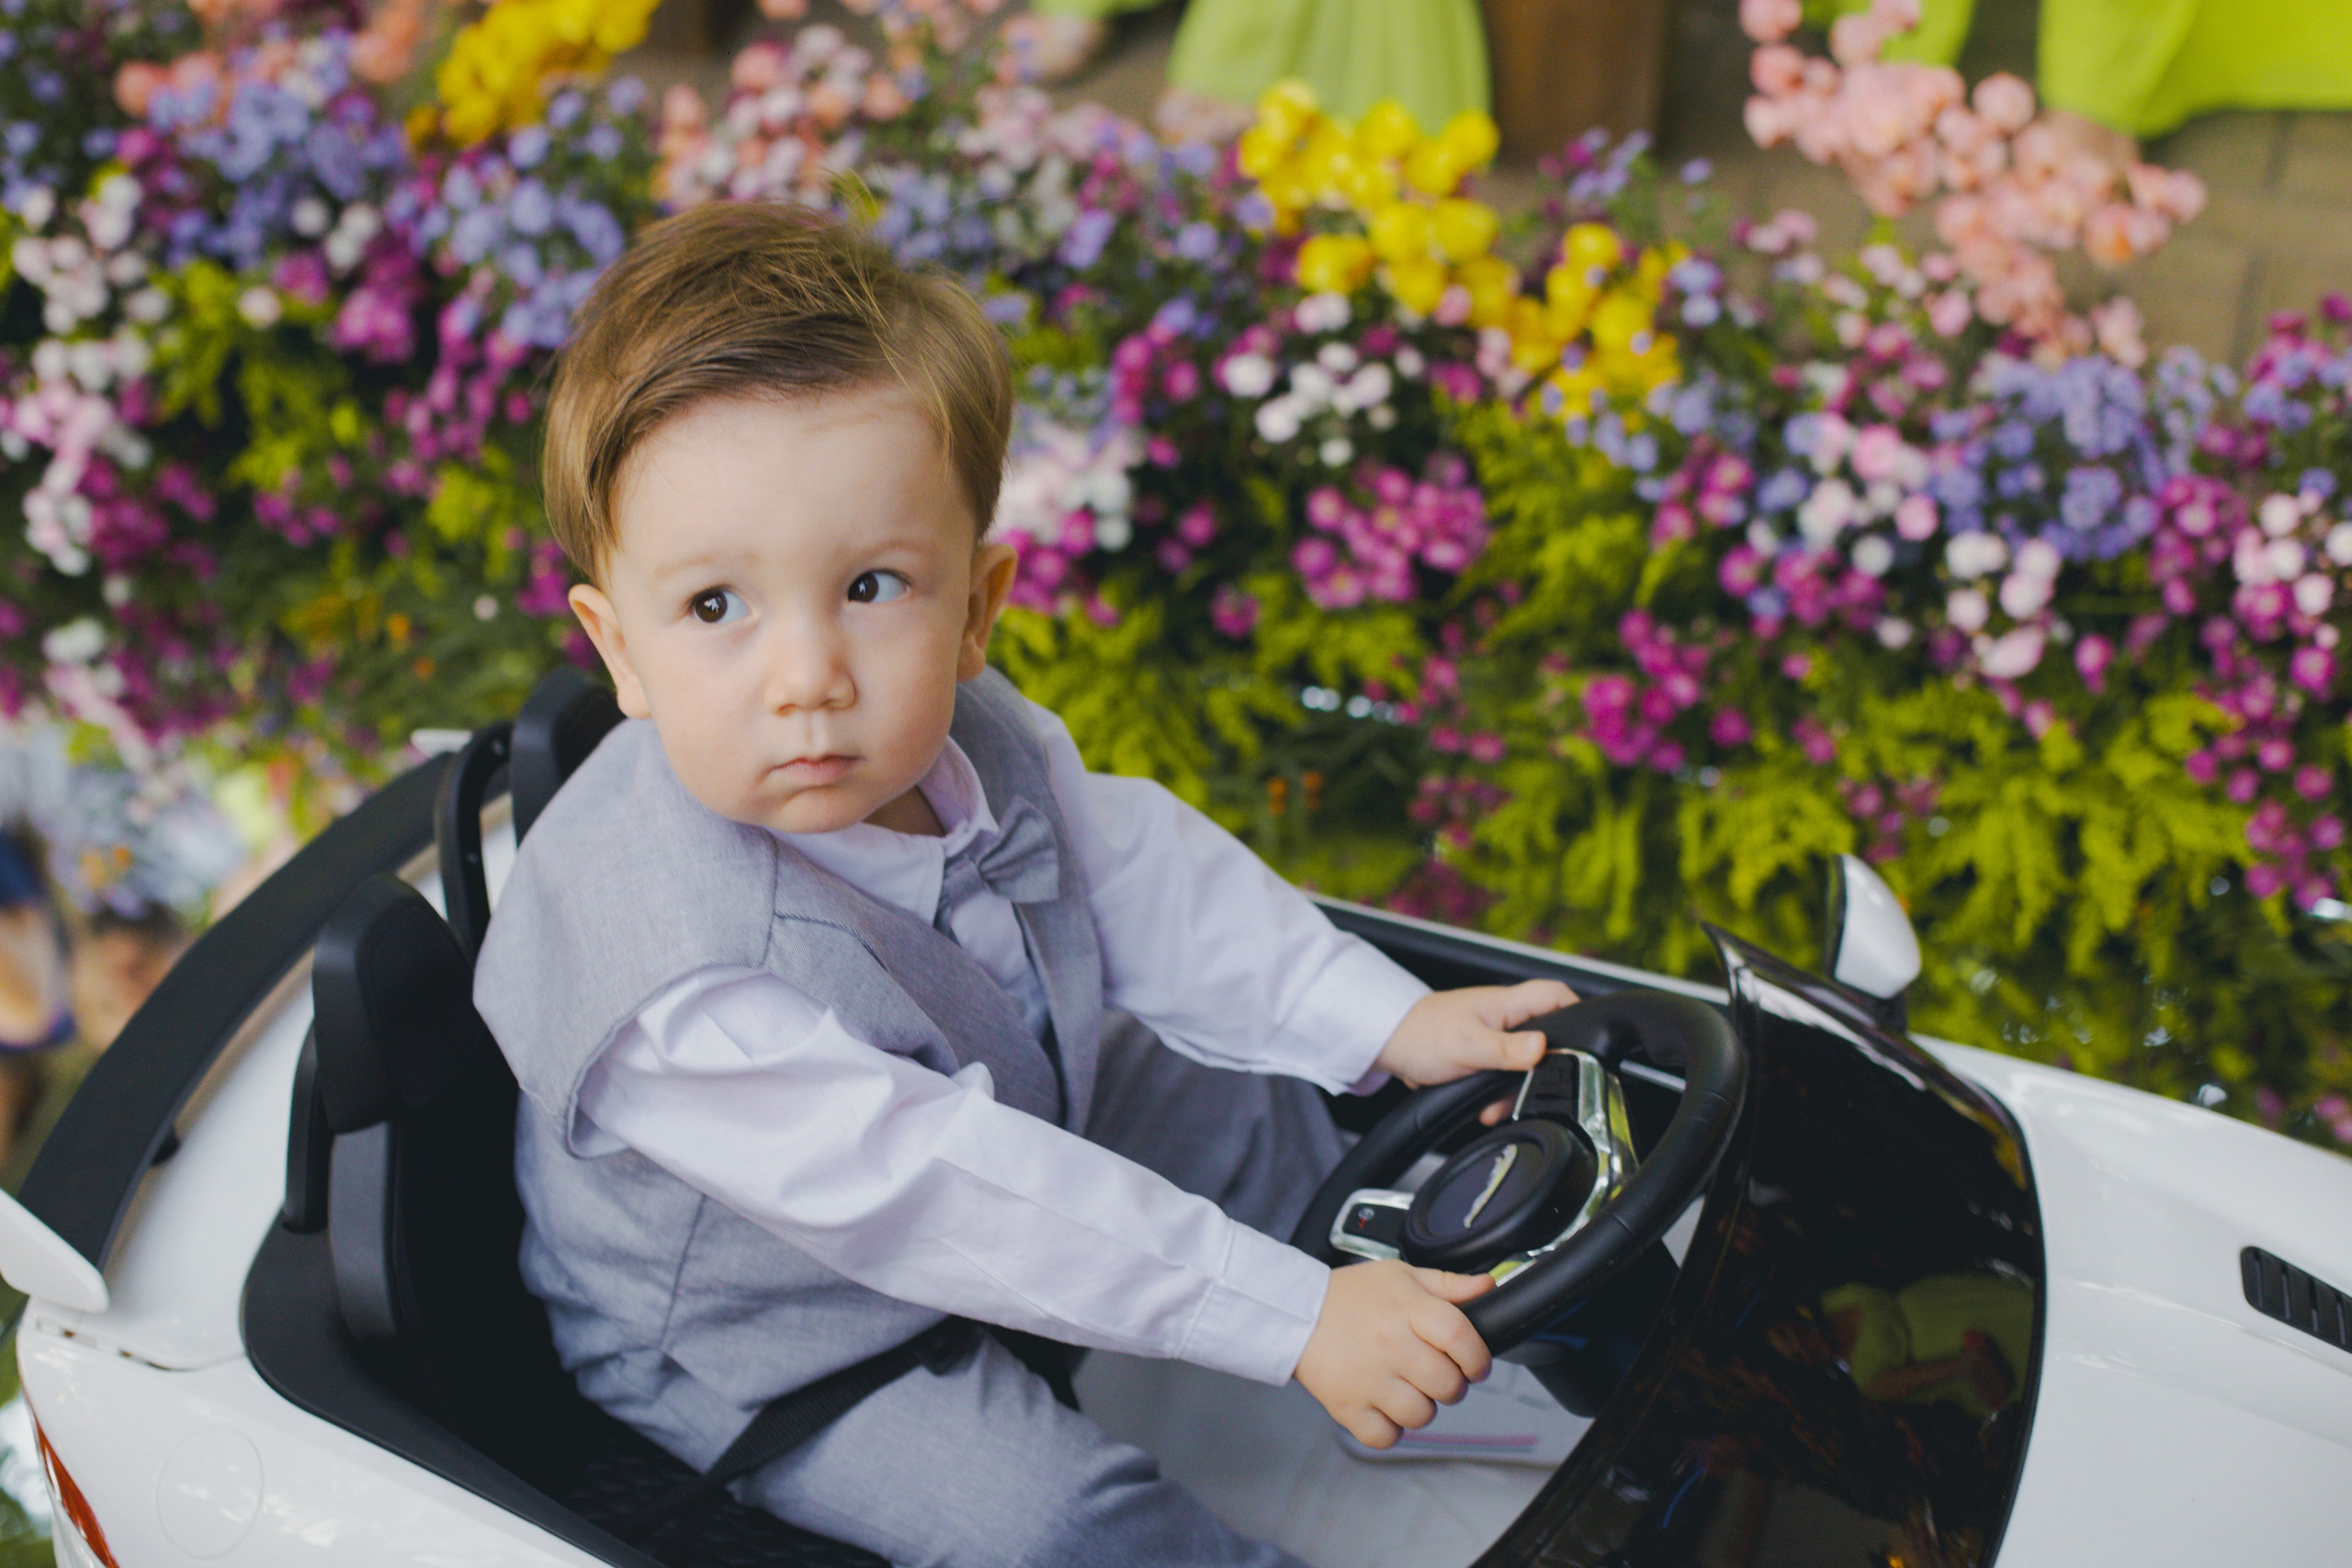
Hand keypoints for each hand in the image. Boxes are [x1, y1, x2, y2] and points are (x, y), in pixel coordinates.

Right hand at [1295, 1260, 1493, 1447]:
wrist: (1294, 1313)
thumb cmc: (1349, 1296)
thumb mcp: (1400, 1275)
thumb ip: (1447, 1284)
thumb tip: (1487, 1287)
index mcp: (1408, 1310)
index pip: (1460, 1336)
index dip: (1478, 1357)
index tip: (1476, 1365)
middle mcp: (1390, 1345)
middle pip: (1447, 1384)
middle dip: (1453, 1385)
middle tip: (1438, 1376)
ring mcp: (1368, 1379)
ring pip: (1421, 1415)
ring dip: (1422, 1408)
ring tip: (1407, 1389)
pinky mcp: (1347, 1406)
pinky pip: (1385, 1436)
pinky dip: (1390, 1429)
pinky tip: (1384, 1406)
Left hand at [1375, 979, 1578, 1122]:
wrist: (1389, 1045)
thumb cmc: (1422, 1034)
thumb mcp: (1468, 1046)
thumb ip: (1507, 1050)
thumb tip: (1542, 1048)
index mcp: (1507, 1004)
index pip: (1557, 995)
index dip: (1577, 1013)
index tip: (1585, 1042)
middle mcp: (1506, 1018)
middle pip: (1548, 1039)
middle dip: (1544, 1070)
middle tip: (1532, 1090)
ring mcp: (1496, 1036)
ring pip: (1526, 1064)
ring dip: (1516, 1089)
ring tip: (1496, 1106)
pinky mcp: (1484, 1056)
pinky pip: (1505, 1077)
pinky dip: (1498, 1095)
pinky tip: (1486, 1107)